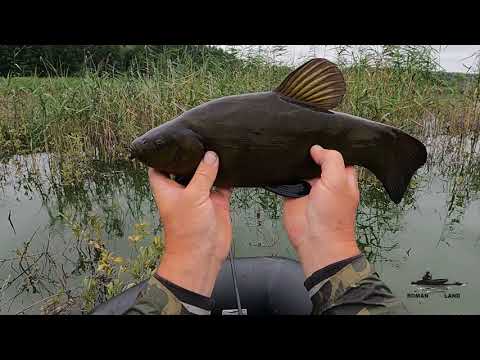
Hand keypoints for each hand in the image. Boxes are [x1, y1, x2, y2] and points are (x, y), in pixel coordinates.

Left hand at [149, 151, 231, 296]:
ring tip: (219, 143)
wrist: (203, 254)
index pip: (160, 166)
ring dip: (212, 164)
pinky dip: (228, 176)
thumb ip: (203, 174)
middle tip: (202, 135)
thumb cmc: (187, 229)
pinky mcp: (217, 202)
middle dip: (194, 155)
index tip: (174, 138)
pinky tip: (234, 162)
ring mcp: (200, 195)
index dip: (165, 153)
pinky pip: (223, 185)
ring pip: (206, 174)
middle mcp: (183, 189)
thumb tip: (211, 155)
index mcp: (167, 187)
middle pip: (186, 167)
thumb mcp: (193, 196)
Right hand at [283, 145, 360, 276]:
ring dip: (294, 161)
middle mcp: (325, 180)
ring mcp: (308, 187)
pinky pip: (286, 180)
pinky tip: (278, 163)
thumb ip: (330, 160)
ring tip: (287, 145)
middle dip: (308, 151)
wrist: (316, 241)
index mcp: (342, 176)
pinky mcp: (292, 194)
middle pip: (316, 159)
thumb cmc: (333, 215)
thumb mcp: (338, 181)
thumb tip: (316, 148)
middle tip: (298, 136)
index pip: (337, 154)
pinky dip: (282, 174)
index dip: (329, 144)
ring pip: (300, 168)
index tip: (317, 132)